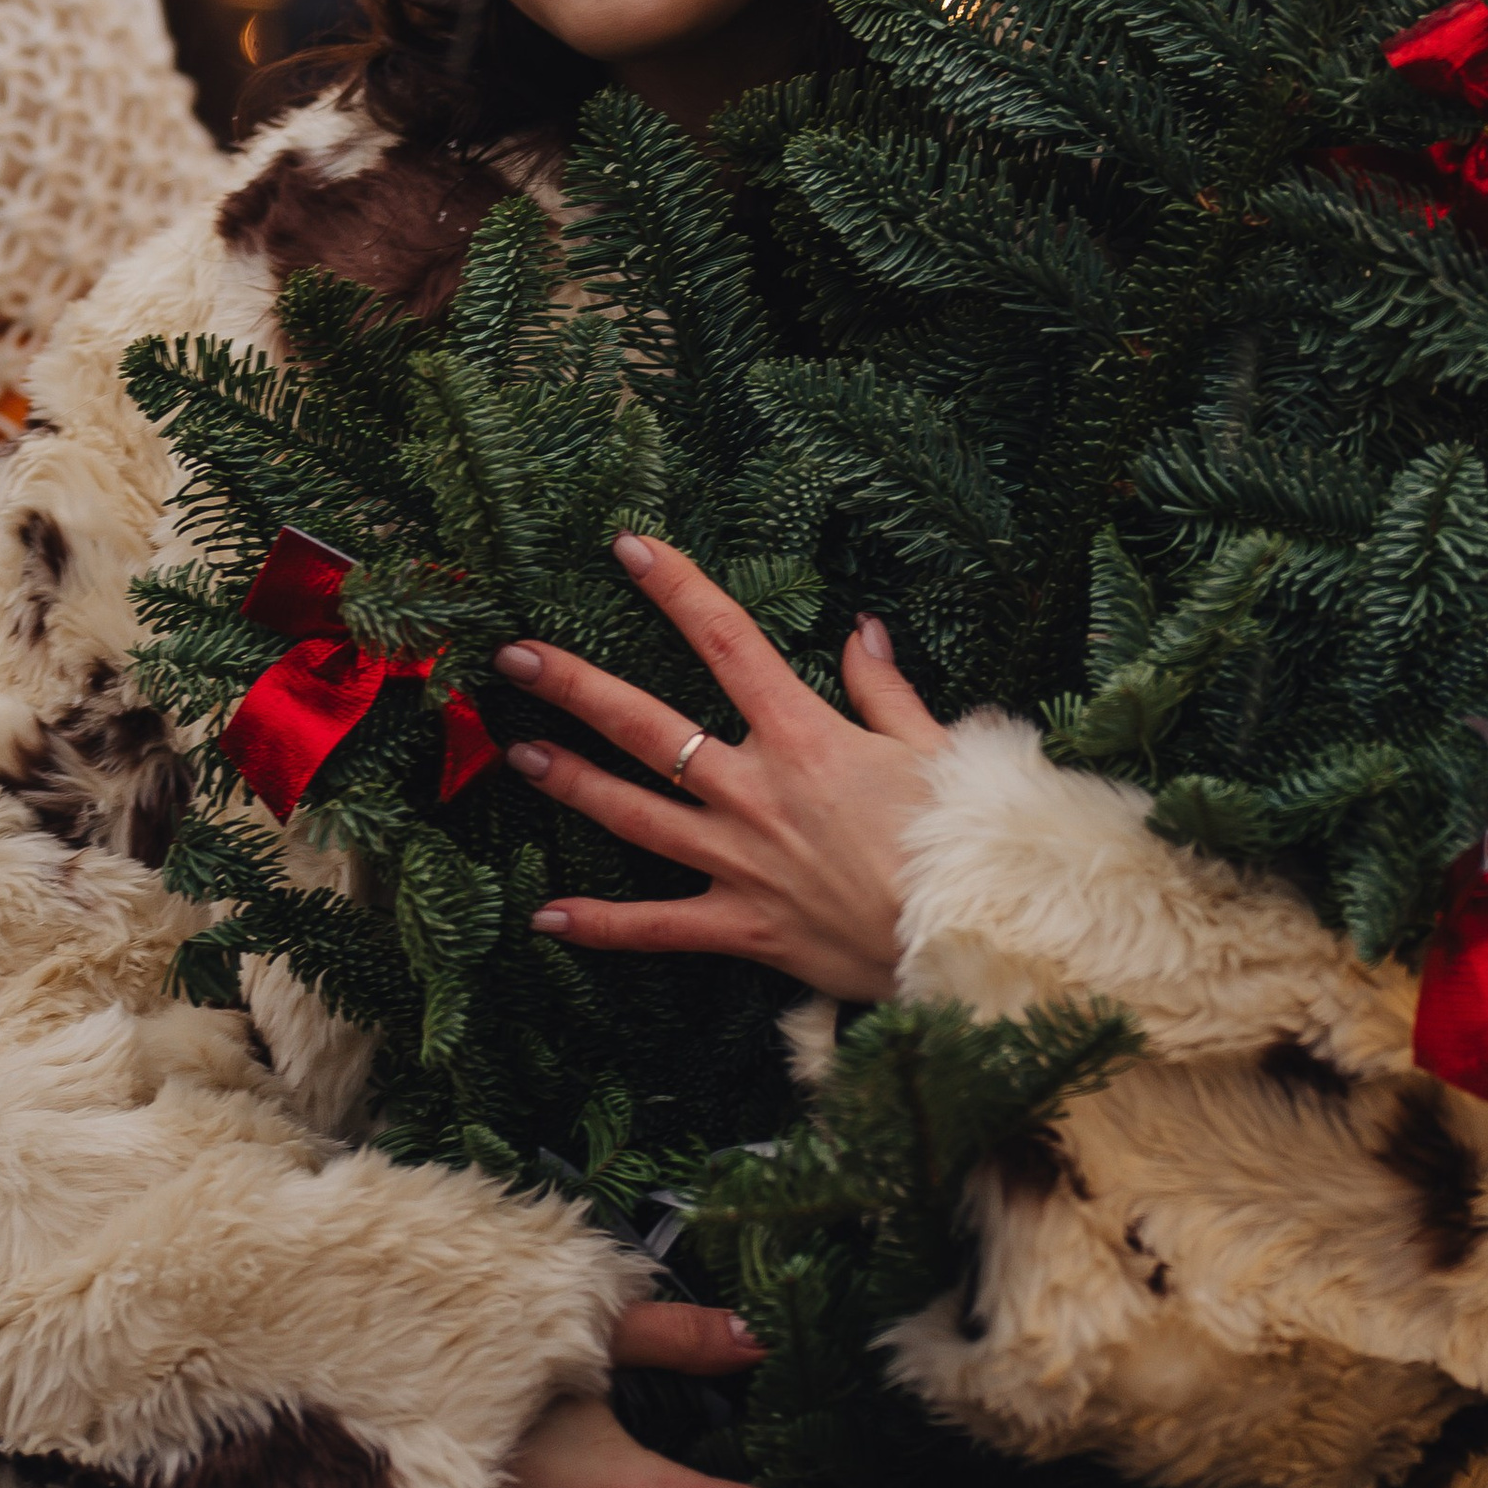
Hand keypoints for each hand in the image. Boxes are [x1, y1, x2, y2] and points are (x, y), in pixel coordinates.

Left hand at [494, 532, 940, 1002]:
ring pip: (634, 815)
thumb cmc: (962, 841)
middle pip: (647, 727)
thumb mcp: (934, 745)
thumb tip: (861, 628)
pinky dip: (600, 925)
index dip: (675, 588)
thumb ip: (884, 687)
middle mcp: (757, 792)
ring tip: (517, 753)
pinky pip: (657, 927)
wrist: (972, 938)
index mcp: (805, 737)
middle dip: (575, 687)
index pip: (727, 641)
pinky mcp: (742, 927)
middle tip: (515, 657)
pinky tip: (545, 916)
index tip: (628, 548)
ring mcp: (741, 861)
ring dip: (572, 782)